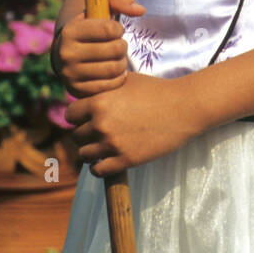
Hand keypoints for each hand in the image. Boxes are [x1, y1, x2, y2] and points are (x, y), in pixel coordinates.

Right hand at [54, 0, 145, 98]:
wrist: (65, 54)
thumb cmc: (89, 29)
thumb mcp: (98, 10)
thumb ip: (119, 2)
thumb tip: (141, 10)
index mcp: (70, 31)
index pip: (109, 29)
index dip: (118, 29)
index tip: (115, 31)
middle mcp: (66, 53)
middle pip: (115, 49)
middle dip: (122, 46)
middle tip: (118, 45)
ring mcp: (70, 74)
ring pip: (114, 68)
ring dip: (122, 62)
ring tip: (117, 58)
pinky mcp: (77, 91)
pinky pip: (111, 85)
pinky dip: (118, 78)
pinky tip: (114, 71)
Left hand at [66, 70, 199, 176]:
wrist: (183, 108)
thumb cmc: (156, 90)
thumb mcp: (126, 81)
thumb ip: (104, 89)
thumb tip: (88, 94)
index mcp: (99, 102)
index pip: (70, 115)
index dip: (77, 117)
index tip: (87, 119)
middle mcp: (102, 123)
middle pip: (76, 136)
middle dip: (85, 134)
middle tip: (98, 133)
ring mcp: (113, 144)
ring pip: (84, 154)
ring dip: (91, 152)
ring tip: (101, 148)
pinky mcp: (126, 160)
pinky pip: (98, 170)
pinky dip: (99, 167)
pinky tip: (107, 160)